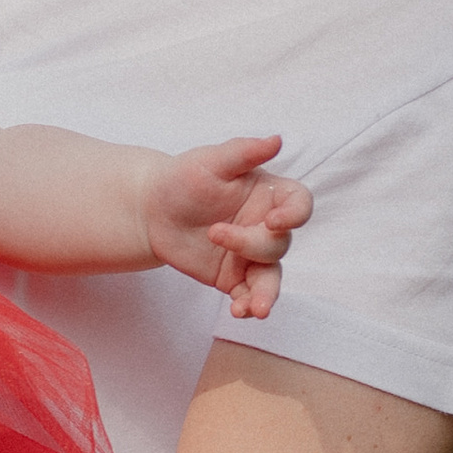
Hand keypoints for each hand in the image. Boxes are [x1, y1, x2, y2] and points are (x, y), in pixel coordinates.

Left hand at [143, 135, 309, 318]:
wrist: (152, 209)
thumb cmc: (184, 177)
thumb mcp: (211, 160)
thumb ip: (244, 151)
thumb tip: (277, 140)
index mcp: (270, 195)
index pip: (300, 206)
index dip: (294, 216)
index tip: (273, 222)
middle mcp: (267, 226)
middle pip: (279, 244)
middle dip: (251, 244)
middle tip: (215, 232)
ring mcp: (251, 255)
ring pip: (271, 278)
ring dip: (267, 294)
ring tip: (256, 309)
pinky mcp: (233, 277)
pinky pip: (248, 294)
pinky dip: (247, 305)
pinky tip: (238, 312)